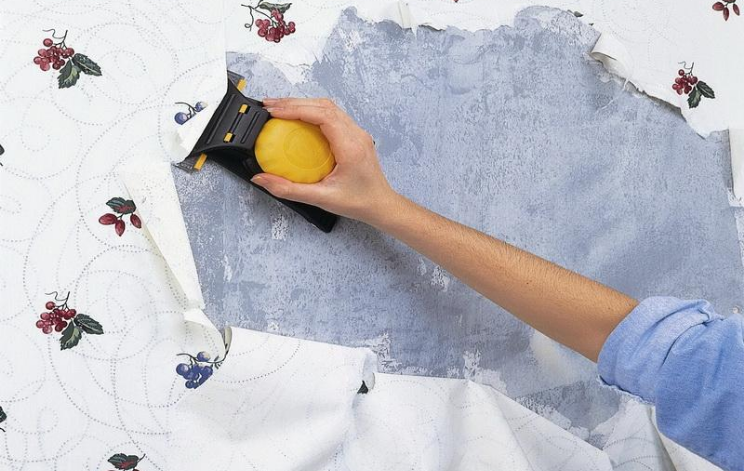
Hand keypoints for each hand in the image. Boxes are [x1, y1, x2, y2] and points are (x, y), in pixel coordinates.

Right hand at [251, 98, 400, 224]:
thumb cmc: (359, 202)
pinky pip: (332, 116)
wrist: (380, 205)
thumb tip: (263, 179)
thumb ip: (289, 190)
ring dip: (303, 105)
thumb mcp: (321, 198)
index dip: (295, 108)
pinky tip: (298, 120)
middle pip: (323, 106)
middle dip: (294, 102)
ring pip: (329, 108)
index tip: (275, 111)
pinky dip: (312, 113)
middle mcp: (356, 135)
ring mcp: (357, 133)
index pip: (322, 115)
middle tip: (270, 107)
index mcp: (350, 146)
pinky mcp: (355, 136)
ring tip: (280, 109)